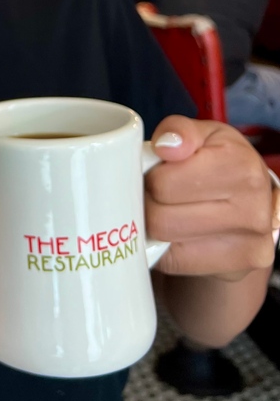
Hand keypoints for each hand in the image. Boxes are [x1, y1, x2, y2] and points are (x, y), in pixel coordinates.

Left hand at [145, 116, 276, 281]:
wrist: (250, 205)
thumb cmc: (219, 163)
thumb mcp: (202, 135)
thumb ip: (179, 130)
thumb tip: (166, 146)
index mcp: (241, 166)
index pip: (164, 182)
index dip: (151, 176)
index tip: (157, 172)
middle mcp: (252, 208)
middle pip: (160, 215)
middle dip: (148, 201)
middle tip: (154, 193)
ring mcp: (248, 244)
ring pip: (164, 239)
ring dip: (153, 224)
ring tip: (164, 208)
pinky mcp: (236, 269)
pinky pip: (175, 262)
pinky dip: (164, 248)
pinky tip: (175, 232)